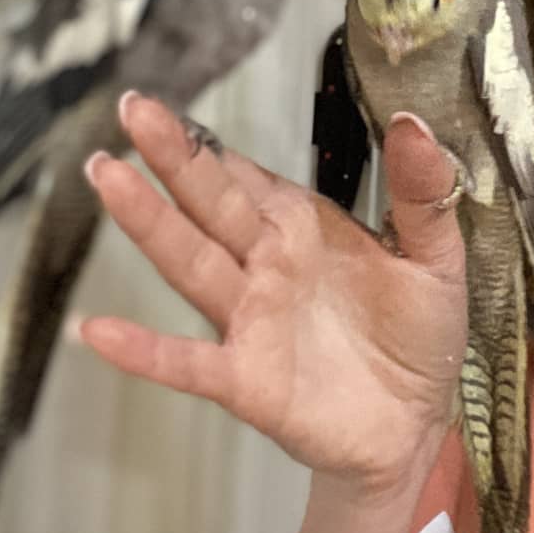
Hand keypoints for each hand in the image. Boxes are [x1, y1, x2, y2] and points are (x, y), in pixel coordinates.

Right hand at [81, 94, 467, 500]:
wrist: (415, 426)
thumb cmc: (417, 338)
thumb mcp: (435, 257)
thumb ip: (420, 193)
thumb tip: (410, 120)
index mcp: (299, 229)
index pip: (239, 175)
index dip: (201, 142)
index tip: (158, 106)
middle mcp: (263, 266)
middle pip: (207, 204)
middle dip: (169, 158)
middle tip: (130, 110)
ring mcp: (249, 320)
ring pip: (190, 263)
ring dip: (148, 222)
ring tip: (107, 177)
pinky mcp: (245, 379)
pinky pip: (187, 363)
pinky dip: (144, 351)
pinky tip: (98, 332)